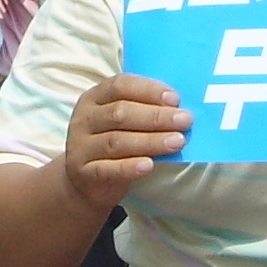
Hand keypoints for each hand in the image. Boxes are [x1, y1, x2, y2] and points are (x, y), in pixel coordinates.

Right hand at [61, 75, 188, 212]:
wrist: (85, 180)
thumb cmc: (112, 140)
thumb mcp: (121, 120)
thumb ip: (143, 109)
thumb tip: (181, 108)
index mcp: (94, 98)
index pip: (120, 86)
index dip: (148, 90)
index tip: (175, 99)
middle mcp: (85, 119)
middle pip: (120, 113)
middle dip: (156, 116)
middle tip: (185, 121)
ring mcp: (81, 146)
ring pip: (117, 141)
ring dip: (150, 141)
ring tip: (177, 142)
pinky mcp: (84, 173)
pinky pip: (107, 169)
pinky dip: (129, 167)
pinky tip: (149, 165)